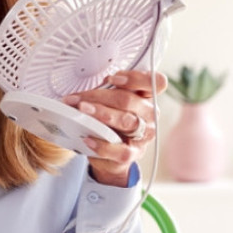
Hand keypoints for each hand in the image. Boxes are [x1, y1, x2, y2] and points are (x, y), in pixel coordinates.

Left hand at [62, 70, 166, 186]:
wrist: (111, 154)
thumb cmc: (111, 122)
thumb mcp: (111, 103)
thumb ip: (106, 93)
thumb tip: (84, 91)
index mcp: (147, 97)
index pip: (156, 82)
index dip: (136, 78)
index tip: (113, 78)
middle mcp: (149, 115)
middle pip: (128, 100)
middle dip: (99, 96)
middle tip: (77, 98)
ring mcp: (144, 135)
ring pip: (125, 120)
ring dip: (100, 113)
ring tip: (81, 110)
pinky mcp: (134, 153)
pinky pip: (120, 150)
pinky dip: (102, 145)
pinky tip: (87, 139)